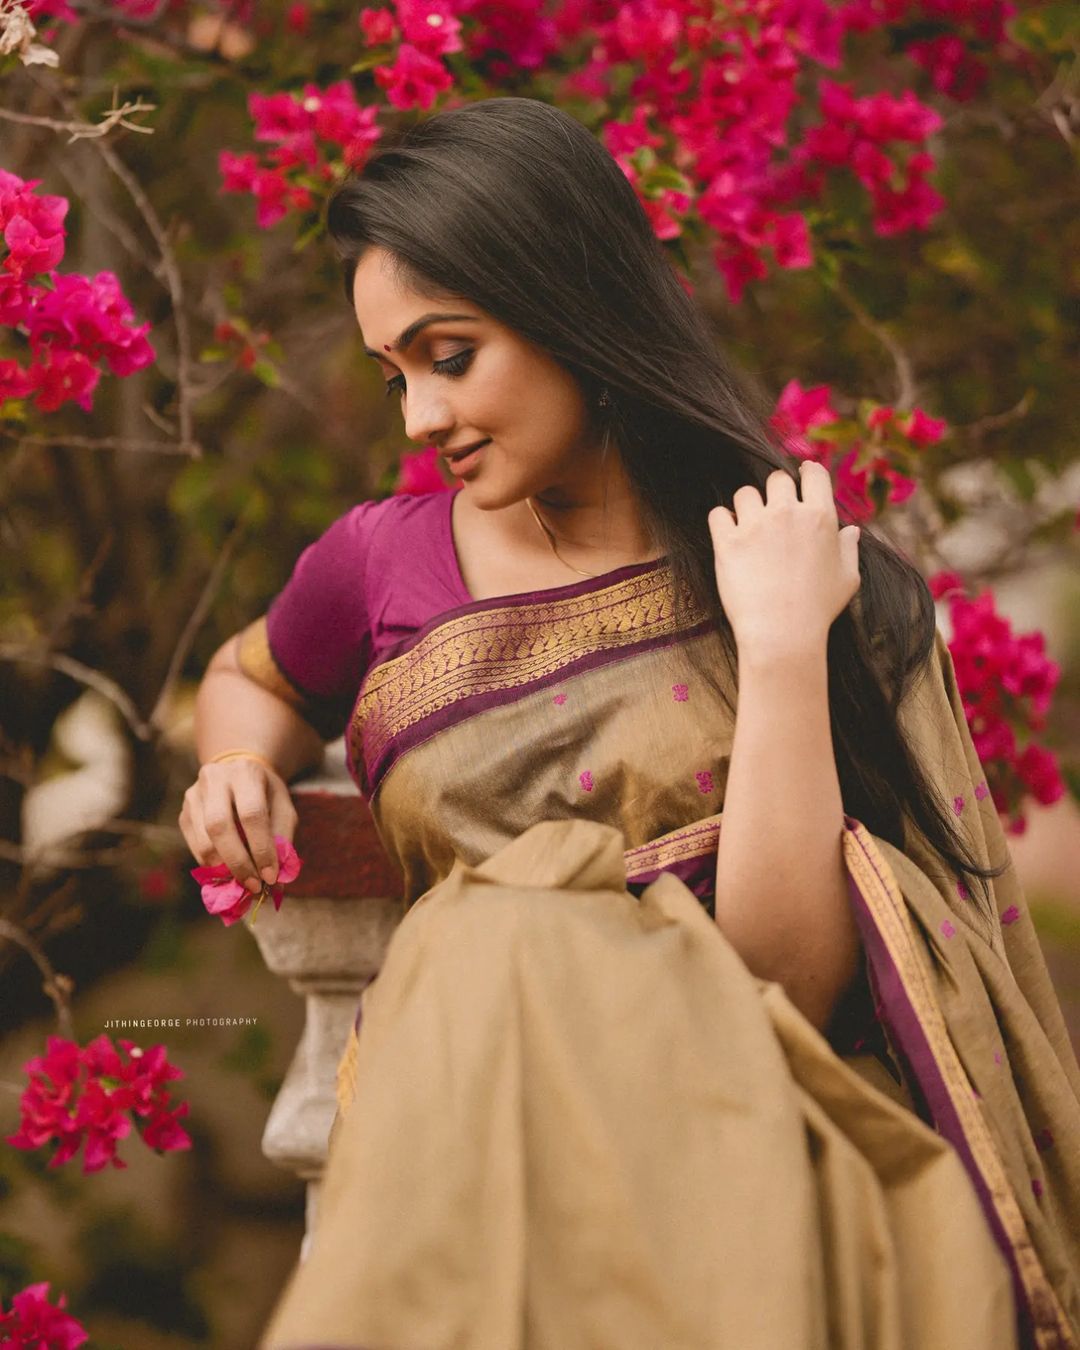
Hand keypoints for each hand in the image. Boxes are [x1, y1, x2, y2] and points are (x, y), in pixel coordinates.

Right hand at [179, 757, 297, 892]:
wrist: (237, 771)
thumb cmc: (266, 794)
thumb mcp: (283, 807)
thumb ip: (282, 839)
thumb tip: (275, 880)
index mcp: (245, 773)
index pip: (251, 814)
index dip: (261, 849)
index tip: (270, 876)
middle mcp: (215, 779)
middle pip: (219, 826)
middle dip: (238, 863)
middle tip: (253, 885)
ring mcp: (194, 795)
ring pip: (203, 841)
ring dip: (224, 869)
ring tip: (243, 882)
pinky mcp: (184, 813)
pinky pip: (195, 847)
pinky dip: (212, 865)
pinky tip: (228, 871)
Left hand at [707, 461, 860, 655]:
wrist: (782, 634)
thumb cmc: (818, 610)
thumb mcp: (847, 579)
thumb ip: (849, 549)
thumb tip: (851, 530)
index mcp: (821, 517)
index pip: (814, 474)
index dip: (806, 472)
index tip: (800, 477)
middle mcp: (788, 514)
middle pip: (776, 479)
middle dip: (775, 492)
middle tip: (773, 514)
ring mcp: (755, 526)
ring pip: (744, 493)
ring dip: (747, 507)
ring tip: (749, 529)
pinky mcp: (727, 542)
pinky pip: (718, 514)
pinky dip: (722, 522)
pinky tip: (729, 538)